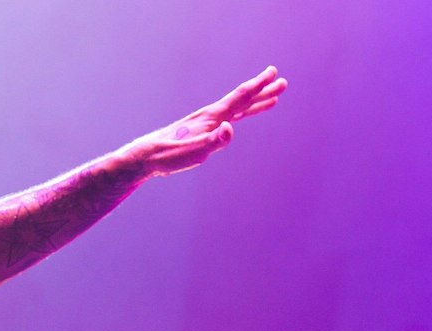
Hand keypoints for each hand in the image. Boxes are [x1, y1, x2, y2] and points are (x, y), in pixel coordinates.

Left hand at [122, 66, 286, 176]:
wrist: (148, 156)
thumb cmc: (172, 155)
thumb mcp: (196, 151)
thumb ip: (215, 140)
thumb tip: (230, 128)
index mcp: (213, 116)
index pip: (241, 97)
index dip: (259, 85)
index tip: (274, 73)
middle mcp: (211, 115)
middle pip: (243, 100)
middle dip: (263, 92)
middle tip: (282, 82)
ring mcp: (207, 122)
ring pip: (237, 110)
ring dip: (255, 104)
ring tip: (271, 100)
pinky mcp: (202, 132)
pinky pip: (228, 120)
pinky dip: (239, 116)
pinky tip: (239, 120)